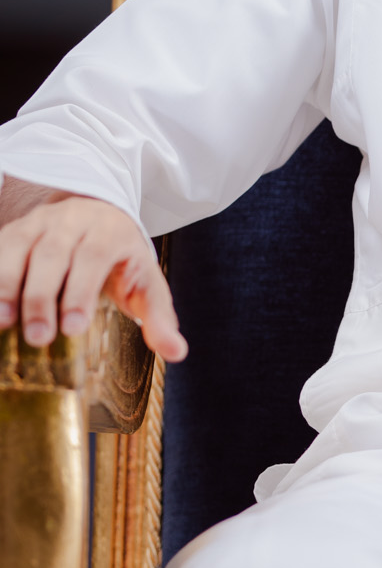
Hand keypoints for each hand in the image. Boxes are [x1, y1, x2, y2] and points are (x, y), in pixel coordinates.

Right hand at [0, 193, 185, 360]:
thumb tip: (177, 352)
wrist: (98, 214)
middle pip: (53, 254)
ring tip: (3, 323)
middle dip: (43, 296)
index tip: (73, 328)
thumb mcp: (147, 283)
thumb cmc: (123, 259)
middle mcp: (71, 221)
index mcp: (110, 231)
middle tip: (39, 338)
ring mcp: (38, 223)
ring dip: (7, 284)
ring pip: (18, 247)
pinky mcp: (13, 231)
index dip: (81, 291)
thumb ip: (159, 317)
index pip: (94, 256)